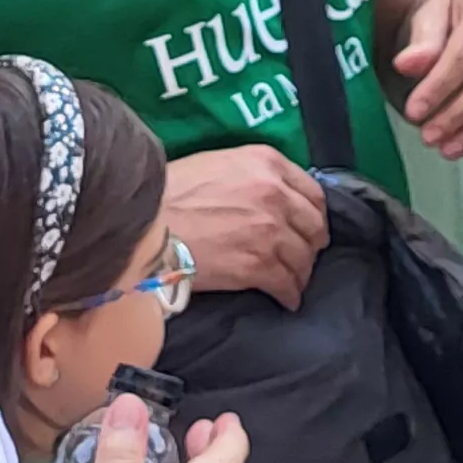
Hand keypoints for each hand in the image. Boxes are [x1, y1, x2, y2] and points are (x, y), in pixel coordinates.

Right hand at [166, 146, 326, 309]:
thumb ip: (252, 175)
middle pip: (315, 226)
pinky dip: (290, 295)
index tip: (308, 226)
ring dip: (300, 273)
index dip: (314, 214)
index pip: (313, 192)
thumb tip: (269, 196)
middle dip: (311, 244)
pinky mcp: (259, 266)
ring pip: (304, 259)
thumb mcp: (218, 164)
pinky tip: (285, 300)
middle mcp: (276, 195)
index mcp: (267, 163)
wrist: (147, 224)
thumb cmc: (170, 192)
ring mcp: (271, 232)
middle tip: (303, 255)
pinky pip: (287, 285)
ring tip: (292, 280)